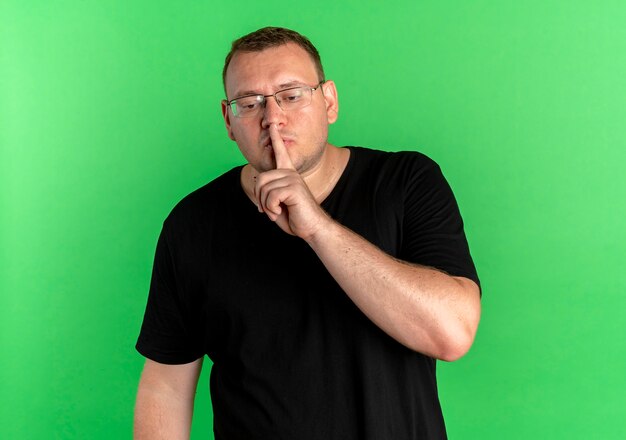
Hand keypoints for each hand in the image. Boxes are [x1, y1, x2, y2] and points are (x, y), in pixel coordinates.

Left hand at [254, 124, 329, 238]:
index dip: (275, 139)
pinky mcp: (293, 187)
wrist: (312, 227)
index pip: (280, 152)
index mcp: (288, 174)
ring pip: (264, 189)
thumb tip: (258, 182)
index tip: (273, 125)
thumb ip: (267, 192)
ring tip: (277, 212)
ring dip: (266, 206)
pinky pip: (271, 196)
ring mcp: (293, 179)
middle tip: (269, 210)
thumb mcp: (277, 203)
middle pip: (261, 179)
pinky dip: (271, 209)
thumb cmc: (295, 217)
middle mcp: (290, 173)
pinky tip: (280, 212)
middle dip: (260, 199)